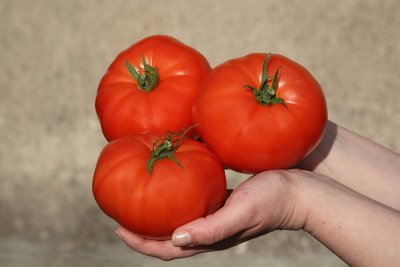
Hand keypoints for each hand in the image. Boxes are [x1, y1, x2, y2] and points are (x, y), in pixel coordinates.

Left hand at [115, 169, 308, 260]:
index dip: (141, 243)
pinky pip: (194, 201)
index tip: (118, 228)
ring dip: (159, 212)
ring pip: (179, 218)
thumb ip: (211, 228)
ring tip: (142, 195)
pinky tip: (174, 180)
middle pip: (168, 236)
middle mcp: (210, 229)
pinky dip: (178, 196)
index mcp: (211, 237)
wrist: (299, 190)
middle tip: (123, 211)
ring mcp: (216, 215)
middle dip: (143, 229)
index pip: (168, 249)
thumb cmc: (273, 200)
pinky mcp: (223, 200)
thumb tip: (176, 238)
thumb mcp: (242, 212)